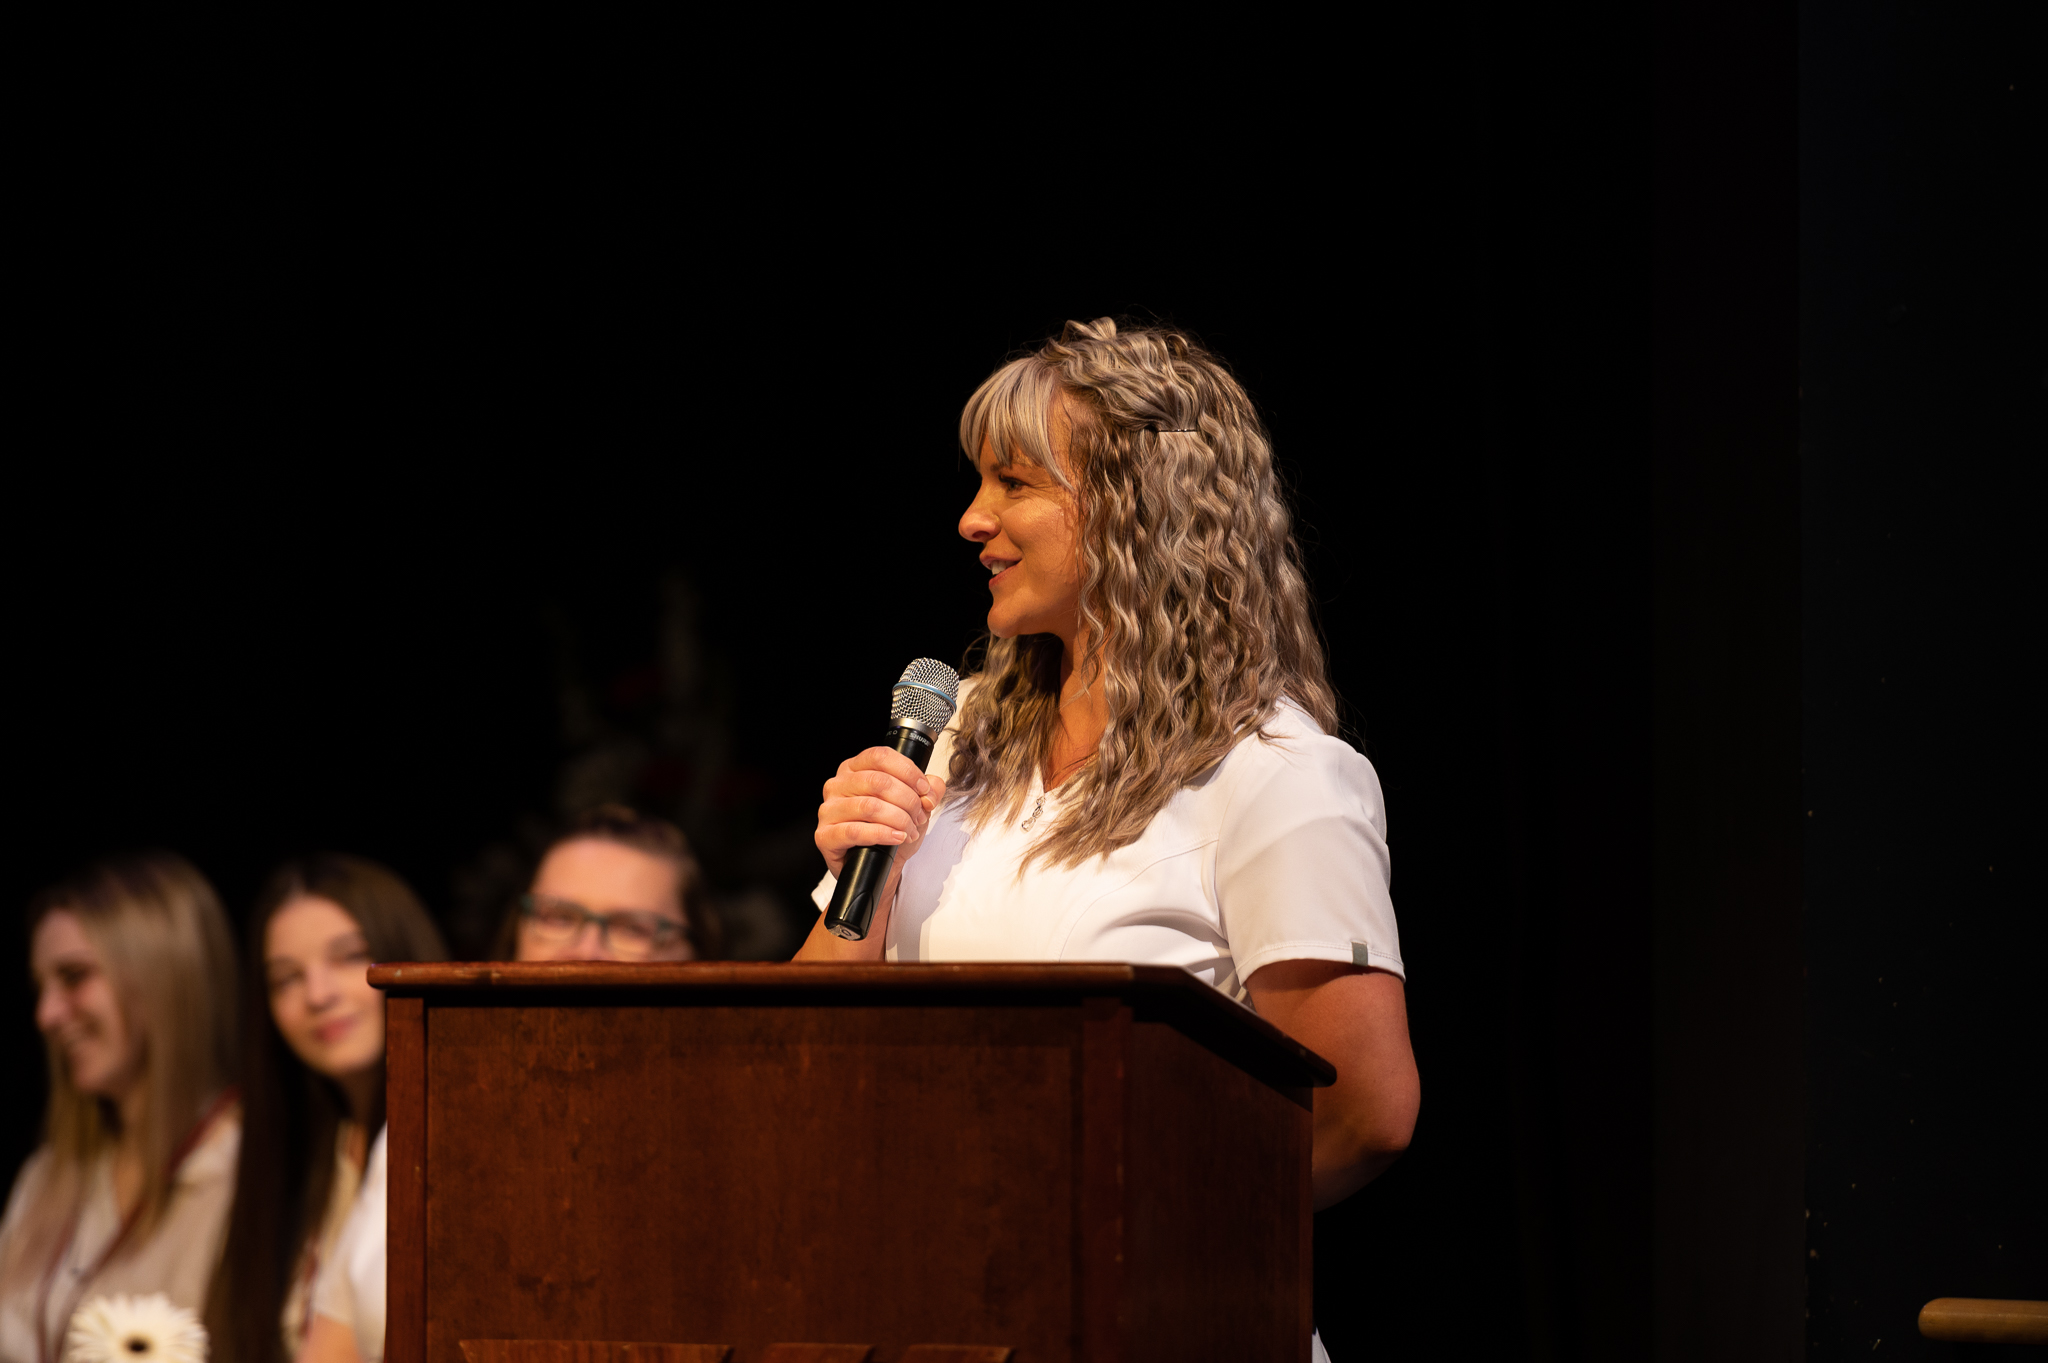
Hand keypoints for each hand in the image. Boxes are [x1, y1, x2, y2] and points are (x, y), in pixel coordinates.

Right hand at [798, 748, 946, 961]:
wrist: (882, 866)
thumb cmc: (892, 830)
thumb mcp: (916, 805)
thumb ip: (929, 790)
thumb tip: (932, 787)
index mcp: (854, 769)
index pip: (880, 756)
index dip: (908, 771)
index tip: (924, 790)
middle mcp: (837, 785)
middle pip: (878, 781)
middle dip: (907, 800)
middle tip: (919, 816)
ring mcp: (828, 810)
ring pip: (869, 806)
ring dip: (898, 819)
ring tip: (910, 830)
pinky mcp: (825, 836)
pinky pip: (855, 831)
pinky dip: (882, 834)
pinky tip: (897, 837)